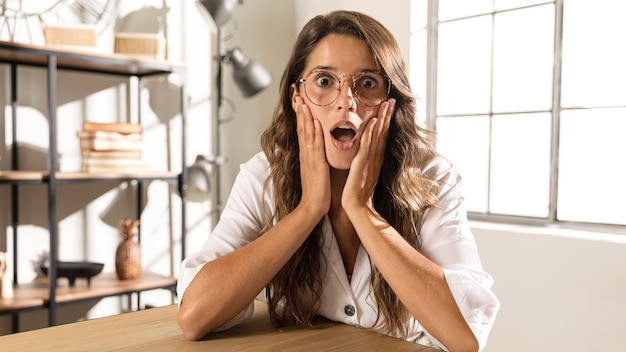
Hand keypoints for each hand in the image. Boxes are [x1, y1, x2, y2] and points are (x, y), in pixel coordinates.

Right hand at [295, 96, 330, 217]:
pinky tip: (313, 122)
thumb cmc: (317, 191)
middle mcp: (306, 153)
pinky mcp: (316, 165)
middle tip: (296, 93)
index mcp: (307, 154)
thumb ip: (317, 157)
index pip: (302, 129)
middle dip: (299, 110)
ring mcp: (310, 158)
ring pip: (306, 133)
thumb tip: (319, 147)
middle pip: (301, 127)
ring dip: (304, 116)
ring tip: (302, 101)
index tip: (299, 100)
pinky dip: (313, 133)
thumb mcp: (316, 169)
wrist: (313, 207)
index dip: (300, 114)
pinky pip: (315, 146)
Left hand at [342, 99, 394, 211]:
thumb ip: (366, 161)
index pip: (382, 135)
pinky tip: (374, 121)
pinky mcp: (362, 163)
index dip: (386, 120)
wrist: (357, 207)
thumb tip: (365, 153)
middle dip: (388, 115)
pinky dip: (371, 132)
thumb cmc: (358, 192)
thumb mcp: (364, 172)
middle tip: (392, 99)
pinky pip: (367, 144)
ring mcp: (370, 159)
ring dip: (382, 118)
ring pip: (378, 135)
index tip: (389, 107)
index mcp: (375, 157)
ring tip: (386, 103)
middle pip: (383, 132)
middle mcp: (375, 156)